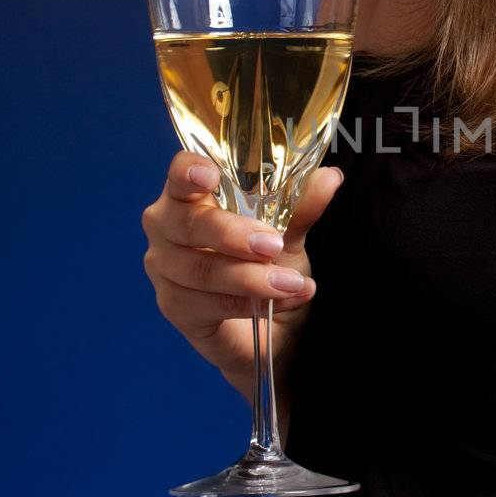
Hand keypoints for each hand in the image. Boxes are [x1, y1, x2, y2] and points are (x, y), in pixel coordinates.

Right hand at [141, 150, 342, 394]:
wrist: (271, 325)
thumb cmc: (265, 264)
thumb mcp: (287, 231)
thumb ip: (301, 205)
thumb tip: (329, 177)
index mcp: (190, 196)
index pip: (179, 174)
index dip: (190, 172)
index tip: (210, 176)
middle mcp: (168, 228)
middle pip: (188, 223)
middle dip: (232, 233)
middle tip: (273, 244)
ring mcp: (166, 270)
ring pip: (201, 270)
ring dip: (251, 277)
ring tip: (293, 281)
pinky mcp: (176, 308)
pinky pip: (208, 305)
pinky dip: (250, 303)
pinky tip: (286, 299)